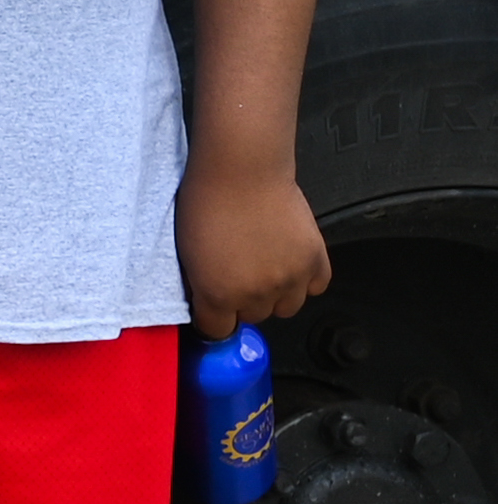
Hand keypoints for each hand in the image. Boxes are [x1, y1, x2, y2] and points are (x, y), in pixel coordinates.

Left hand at [179, 156, 333, 339]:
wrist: (241, 172)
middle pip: (254, 317)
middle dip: (245, 301)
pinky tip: (289, 260)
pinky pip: (316, 286)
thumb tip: (208, 302)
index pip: (219, 331)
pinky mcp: (315, 261)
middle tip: (239, 274)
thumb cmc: (207, 202)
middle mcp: (257, 294)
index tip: (215, 309)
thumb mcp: (187, 253)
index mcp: (218, 294)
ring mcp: (290, 279)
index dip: (215, 318)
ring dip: (277, 293)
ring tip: (264, 266)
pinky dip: (306, 278)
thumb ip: (202, 286)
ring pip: (287, 307)